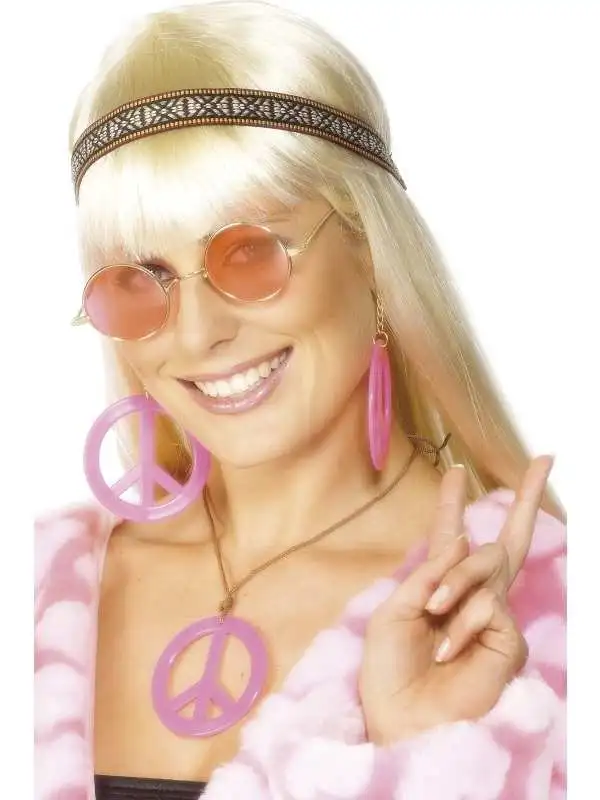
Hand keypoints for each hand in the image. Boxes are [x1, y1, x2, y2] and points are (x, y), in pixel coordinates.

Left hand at [359, 456, 554, 744]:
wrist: (404, 720)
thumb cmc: (391, 671)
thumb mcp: (394, 611)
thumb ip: (428, 573)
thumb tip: (463, 540)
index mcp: (436, 587)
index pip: (450, 538)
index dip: (453, 503)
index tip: (458, 470)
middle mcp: (469, 596)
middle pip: (505, 540)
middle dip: (526, 498)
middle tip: (545, 459)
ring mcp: (493, 615)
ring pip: (487, 564)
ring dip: (455, 582)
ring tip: (432, 613)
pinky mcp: (508, 637)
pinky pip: (488, 605)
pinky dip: (461, 622)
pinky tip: (446, 649)